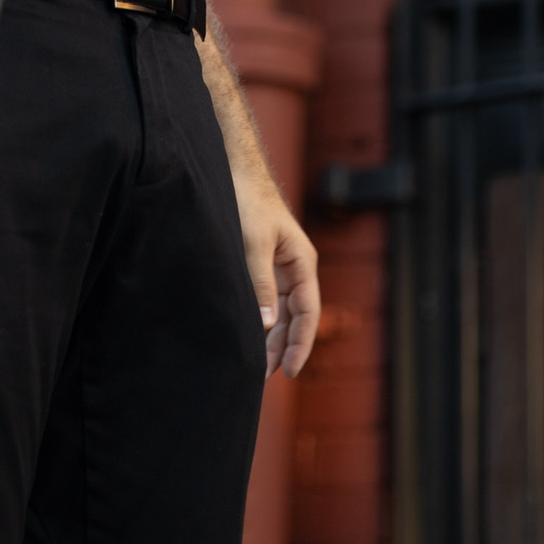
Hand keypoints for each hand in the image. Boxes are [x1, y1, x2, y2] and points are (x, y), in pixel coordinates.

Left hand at [233, 176, 319, 379]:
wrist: (236, 169)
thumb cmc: (248, 200)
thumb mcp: (254, 244)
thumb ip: (260, 284)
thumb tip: (268, 325)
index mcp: (302, 262)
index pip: (307, 312)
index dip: (301, 343)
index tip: (290, 371)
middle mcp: (294, 267)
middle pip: (295, 316)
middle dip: (283, 346)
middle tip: (265, 375)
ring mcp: (278, 265)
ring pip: (280, 310)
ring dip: (271, 335)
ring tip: (258, 363)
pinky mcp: (261, 262)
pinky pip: (266, 297)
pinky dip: (261, 317)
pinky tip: (251, 332)